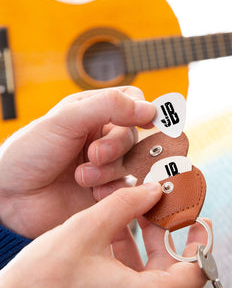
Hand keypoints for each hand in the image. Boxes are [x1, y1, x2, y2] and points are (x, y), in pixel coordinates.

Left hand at [0, 87, 155, 237]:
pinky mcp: (107, 188)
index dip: (141, 110)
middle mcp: (103, 136)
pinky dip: (112, 189)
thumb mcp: (66, 119)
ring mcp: (106, 163)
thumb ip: (108, 106)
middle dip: (115, 147)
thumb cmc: (31, 151)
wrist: (11, 196)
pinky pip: (126, 187)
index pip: (132, 102)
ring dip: (109, 170)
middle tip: (93, 155)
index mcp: (94, 112)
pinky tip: (92, 192)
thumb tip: (150, 108)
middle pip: (133, 135)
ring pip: (131, 162)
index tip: (144, 121)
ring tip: (82, 177)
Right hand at [0, 182, 210, 287]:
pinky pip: (130, 271)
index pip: (193, 273)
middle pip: (172, 267)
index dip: (200, 242)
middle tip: (162, 206)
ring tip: (138, 209)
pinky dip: (128, 248)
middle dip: (167, 232)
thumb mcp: (86, 231)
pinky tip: (117, 226)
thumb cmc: (43, 278)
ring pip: (150, 267)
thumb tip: (150, 189)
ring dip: (146, 237)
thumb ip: (123, 205)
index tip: (202, 220)